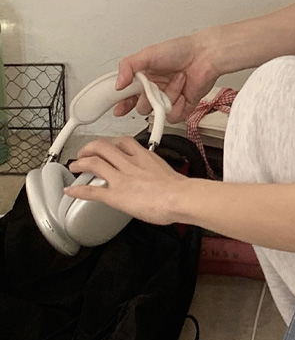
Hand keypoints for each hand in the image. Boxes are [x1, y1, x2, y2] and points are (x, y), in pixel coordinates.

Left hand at [63, 137, 189, 224]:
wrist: (180, 197)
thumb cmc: (179, 189)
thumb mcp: (167, 171)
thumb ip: (156, 171)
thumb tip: (158, 180)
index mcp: (144, 157)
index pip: (123, 142)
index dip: (111, 143)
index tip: (107, 146)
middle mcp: (130, 164)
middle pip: (103, 147)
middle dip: (90, 148)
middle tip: (84, 153)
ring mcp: (121, 178)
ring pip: (94, 162)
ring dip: (80, 163)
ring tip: (75, 166)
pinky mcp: (115, 195)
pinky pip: (92, 190)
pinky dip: (78, 190)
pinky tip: (71, 191)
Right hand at [114, 33, 219, 122]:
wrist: (206, 55)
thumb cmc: (181, 50)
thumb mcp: (147, 54)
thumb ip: (128, 67)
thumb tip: (118, 84)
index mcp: (145, 77)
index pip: (128, 96)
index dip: (123, 104)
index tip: (120, 109)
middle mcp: (156, 89)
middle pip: (142, 107)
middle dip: (148, 99)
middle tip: (155, 86)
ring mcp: (170, 98)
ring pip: (159, 112)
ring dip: (169, 96)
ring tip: (178, 79)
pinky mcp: (184, 106)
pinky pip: (175, 116)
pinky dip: (179, 106)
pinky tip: (185, 91)